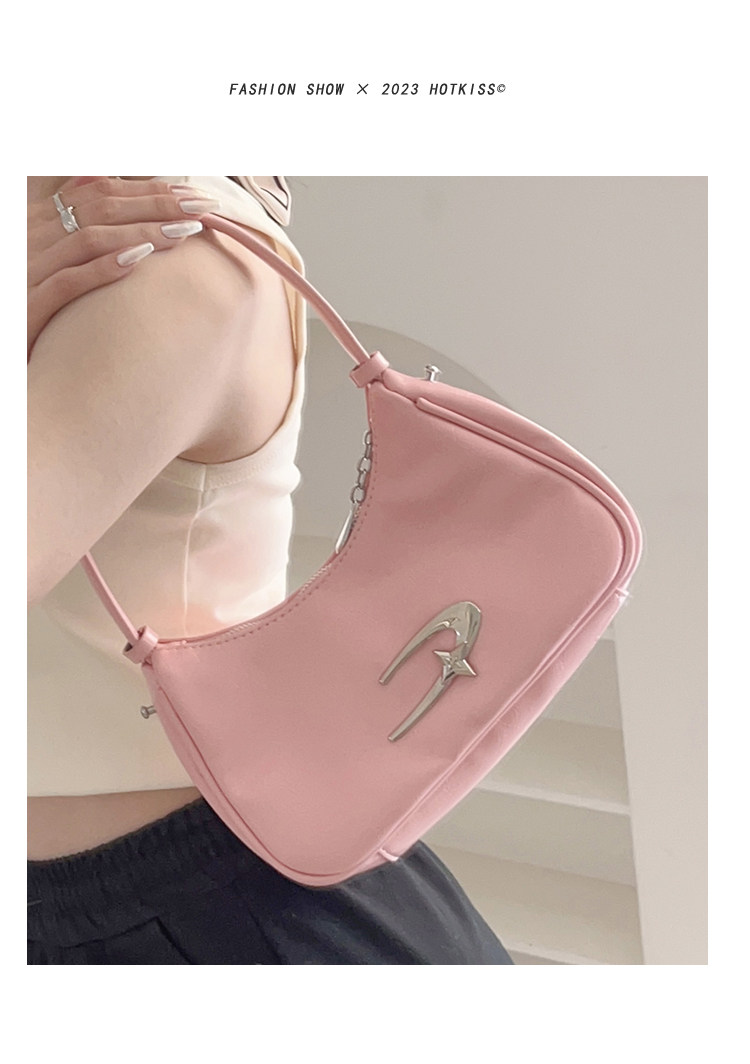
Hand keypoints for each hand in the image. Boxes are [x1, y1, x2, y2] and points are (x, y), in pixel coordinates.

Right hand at [27, 176, 219, 358]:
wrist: (5, 353)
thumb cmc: (27, 303)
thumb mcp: (49, 258)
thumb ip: (76, 226)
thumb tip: (107, 192)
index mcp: (40, 221)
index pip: (100, 192)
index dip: (148, 190)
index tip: (192, 195)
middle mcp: (34, 236)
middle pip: (101, 208)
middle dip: (156, 204)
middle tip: (202, 207)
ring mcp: (29, 269)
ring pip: (89, 238)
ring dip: (141, 232)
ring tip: (184, 232)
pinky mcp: (29, 305)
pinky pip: (69, 281)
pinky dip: (104, 268)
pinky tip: (139, 261)